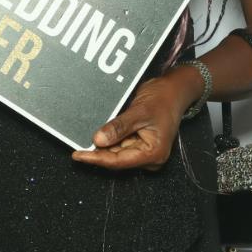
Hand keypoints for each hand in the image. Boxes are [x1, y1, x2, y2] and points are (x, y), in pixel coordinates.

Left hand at [70, 72, 197, 171]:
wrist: (174, 89)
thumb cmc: (164, 99)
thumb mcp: (139, 111)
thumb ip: (119, 127)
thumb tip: (99, 140)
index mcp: (153, 153)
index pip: (118, 161)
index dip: (97, 158)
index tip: (78, 155)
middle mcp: (150, 157)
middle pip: (116, 159)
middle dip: (98, 151)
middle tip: (78, 144)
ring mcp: (145, 150)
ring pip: (116, 151)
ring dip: (103, 145)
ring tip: (86, 136)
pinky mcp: (140, 143)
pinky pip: (120, 144)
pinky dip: (109, 138)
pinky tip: (100, 132)